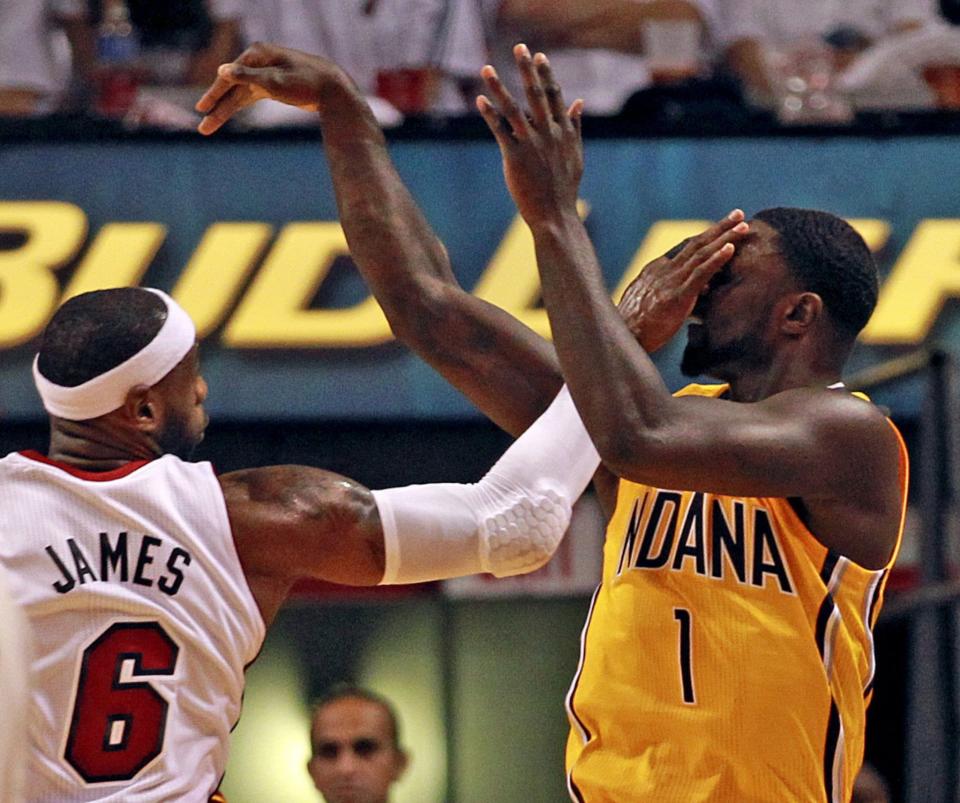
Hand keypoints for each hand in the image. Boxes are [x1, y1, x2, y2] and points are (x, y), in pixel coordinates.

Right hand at [195, 42, 349, 134]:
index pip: (229, 76)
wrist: (332, 87)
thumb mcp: (275, 81)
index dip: (215, 94)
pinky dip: (239, 105)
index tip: (202, 109)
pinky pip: (249, 96)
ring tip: (208, 126)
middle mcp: (258, 62)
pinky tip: (225, 113)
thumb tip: (222, 70)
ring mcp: (264, 74)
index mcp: (257, 54)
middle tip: (202, 123)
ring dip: (225, 110)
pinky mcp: (272, 85)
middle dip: (217, 106)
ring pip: (239, 94)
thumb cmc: (306, 82)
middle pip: (231, 87)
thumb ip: (247, 77)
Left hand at [476, 44, 584, 225]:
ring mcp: (532, 144)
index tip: (539, 56)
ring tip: (486, 69)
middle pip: (536, 94)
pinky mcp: (516, 157)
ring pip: (514, 109)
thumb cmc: (564, 187)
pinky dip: (490, 114)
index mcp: (565, 132)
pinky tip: (480, 100)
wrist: (555, 215)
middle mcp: (549, 134)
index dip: (546, 75)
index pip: (555, 96)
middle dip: (526, 69)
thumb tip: (578, 101)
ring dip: (498, 87)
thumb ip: (575, 126)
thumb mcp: (575, 154)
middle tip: (519, 47)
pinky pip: (500, 131)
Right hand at [618, 211, 748, 351]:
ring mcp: (670, 281)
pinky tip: (731, 248)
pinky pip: (700, 273)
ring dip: (725, 237)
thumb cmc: (633, 327)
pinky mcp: (677, 296)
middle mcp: (663, 270)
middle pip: (695, 243)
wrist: (621, 338)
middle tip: (738, 214)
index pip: (685, 249)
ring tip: (743, 226)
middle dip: (718, 227)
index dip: (706, 238)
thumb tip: (685, 294)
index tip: (722, 229)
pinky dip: (716, 258)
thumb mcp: (645, 303)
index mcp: (655, 270)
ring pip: (701, 253)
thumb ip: (664, 294)